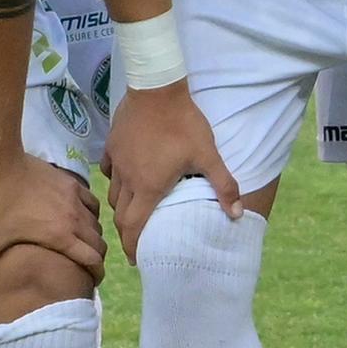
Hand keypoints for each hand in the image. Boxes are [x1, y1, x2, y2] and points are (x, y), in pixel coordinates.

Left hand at [0, 150, 106, 285]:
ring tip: (84, 242)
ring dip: (94, 236)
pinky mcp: (72, 184)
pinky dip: (91, 214)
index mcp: (61, 237)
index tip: (93, 281)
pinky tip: (81, 216)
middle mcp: (75, 220)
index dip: (96, 274)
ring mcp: (76, 200)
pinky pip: (92, 203)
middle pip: (99, 244)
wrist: (3, 164)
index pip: (93, 260)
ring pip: (97, 223)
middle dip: (97, 258)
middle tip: (89, 265)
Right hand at [102, 79, 241, 262]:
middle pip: (120, 215)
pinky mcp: (112, 144)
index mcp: (148, 187)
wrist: (156, 88)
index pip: (134, 227)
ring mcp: (117, 161)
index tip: (138, 259)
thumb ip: (223, 185)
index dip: (134, 246)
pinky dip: (115, 180)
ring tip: (132, 213)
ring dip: (121, 208)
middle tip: (136, 241)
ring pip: (113, 194)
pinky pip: (108, 170)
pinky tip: (125, 176)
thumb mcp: (207, 155)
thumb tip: (238, 214)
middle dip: (127, 232)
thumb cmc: (183, 124)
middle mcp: (128, 179)